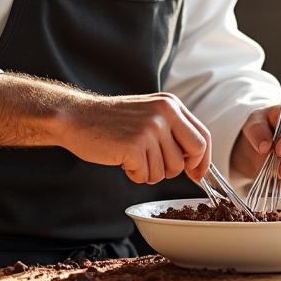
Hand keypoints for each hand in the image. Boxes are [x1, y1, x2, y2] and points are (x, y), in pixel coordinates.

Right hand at [58, 92, 210, 184]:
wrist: (77, 117)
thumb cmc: (112, 121)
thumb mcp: (149, 114)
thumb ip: (172, 130)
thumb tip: (196, 161)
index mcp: (171, 104)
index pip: (203, 136)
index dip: (202, 159)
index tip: (196, 173)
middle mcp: (165, 113)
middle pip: (193, 154)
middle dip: (179, 168)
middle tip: (158, 167)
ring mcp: (150, 128)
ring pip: (168, 170)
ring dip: (150, 172)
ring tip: (133, 157)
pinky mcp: (135, 145)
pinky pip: (147, 175)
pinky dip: (135, 174)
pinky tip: (123, 160)